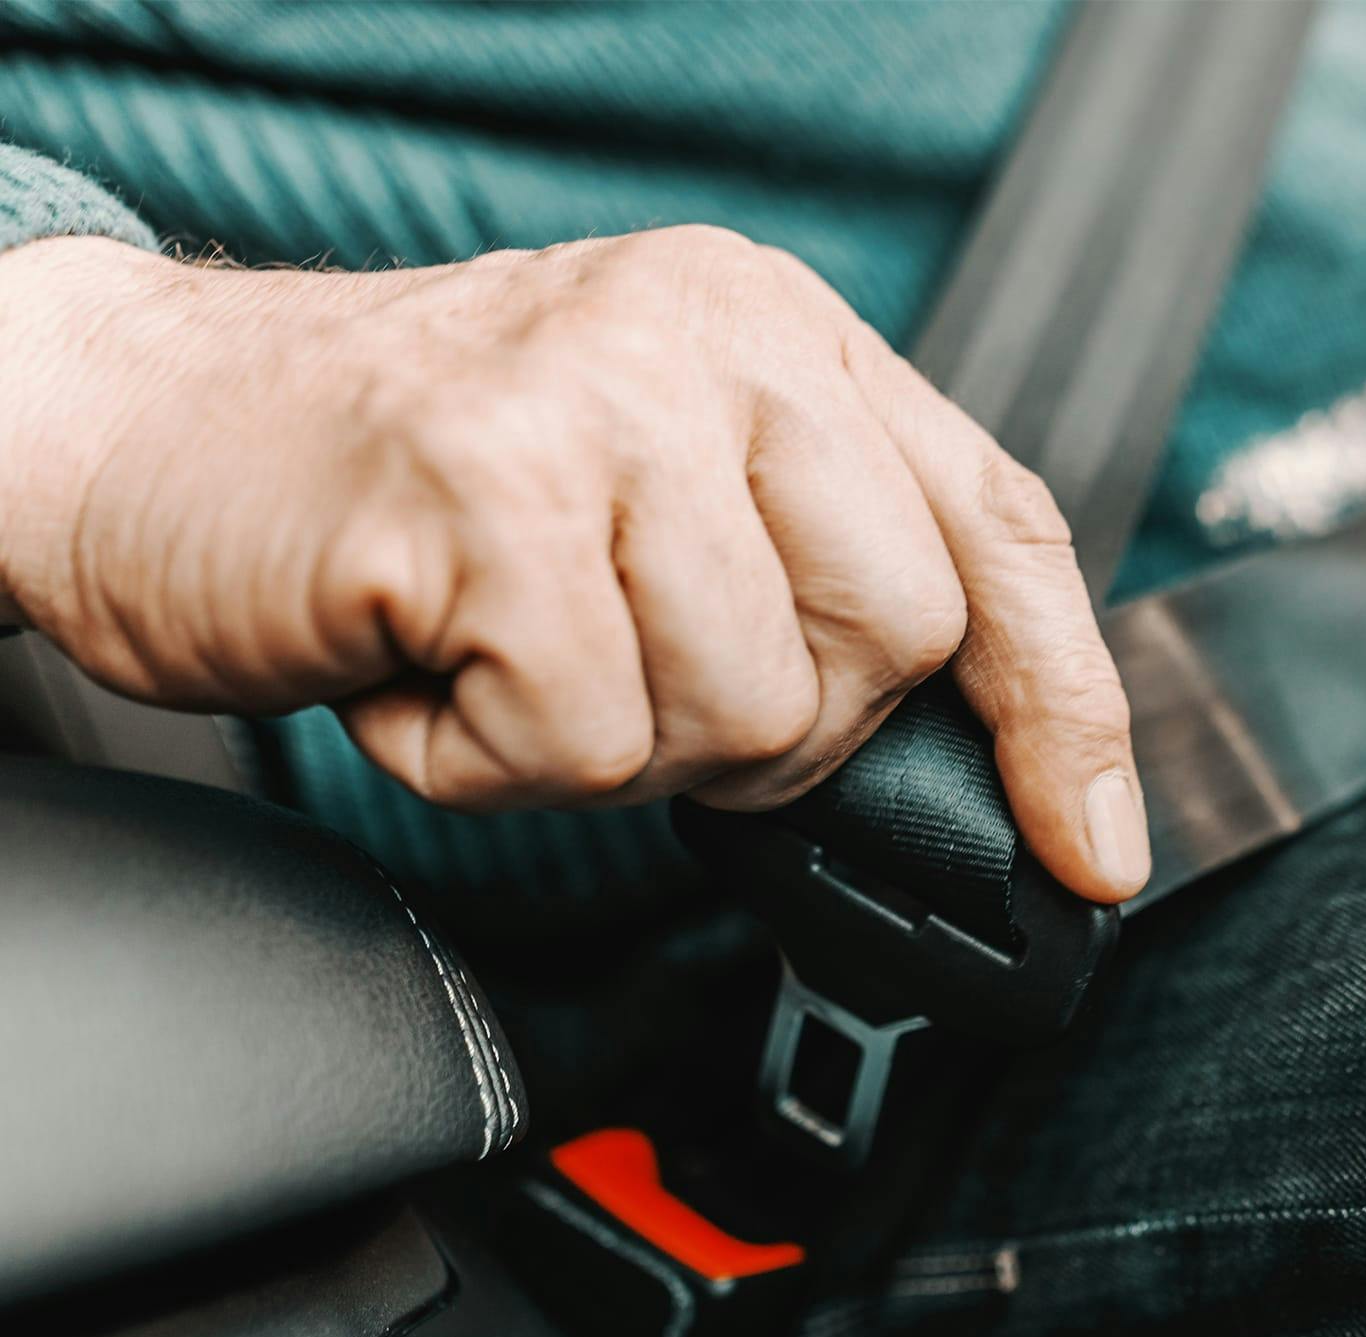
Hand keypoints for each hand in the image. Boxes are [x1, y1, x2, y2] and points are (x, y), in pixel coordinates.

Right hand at [0, 229, 1149, 900]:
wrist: (155, 438)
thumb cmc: (414, 494)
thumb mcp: (654, 492)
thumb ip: (806, 571)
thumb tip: (964, 749)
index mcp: (781, 338)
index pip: (1000, 530)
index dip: (1067, 709)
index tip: (1092, 850)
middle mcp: (710, 338)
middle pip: (889, 644)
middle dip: (770, 728)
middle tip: (629, 679)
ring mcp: (599, 402)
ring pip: (745, 707)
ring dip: (615, 742)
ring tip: (510, 653)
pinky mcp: (487, 491)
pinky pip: (587, 736)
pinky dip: (495, 757)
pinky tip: (432, 664)